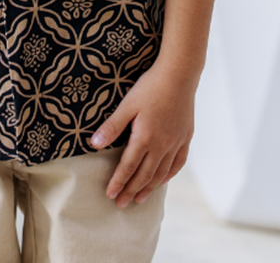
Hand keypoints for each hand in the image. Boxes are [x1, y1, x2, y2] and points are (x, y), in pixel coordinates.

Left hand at [90, 65, 194, 208]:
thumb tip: (93, 144)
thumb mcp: (127, 104)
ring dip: (150, 187)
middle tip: (121, 204)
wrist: (179, 75)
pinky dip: (169, 174)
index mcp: (145, 138)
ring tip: (140, 199)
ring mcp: (176, 143)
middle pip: (145, 175)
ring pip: (162, 173)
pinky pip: (178, 163)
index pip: (129, 167)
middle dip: (132, 191)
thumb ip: (112, 126)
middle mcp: (162, 145)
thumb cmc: (150, 87)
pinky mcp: (186, 137)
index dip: (119, 182)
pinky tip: (163, 179)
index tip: (110, 195)